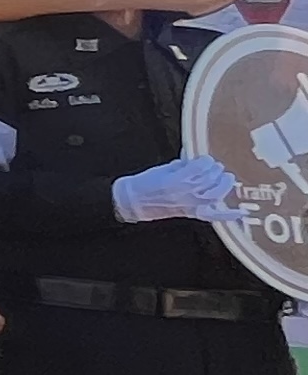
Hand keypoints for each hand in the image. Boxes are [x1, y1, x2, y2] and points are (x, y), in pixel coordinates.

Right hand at [113, 156, 242, 223]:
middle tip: (213, 167)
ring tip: (225, 178)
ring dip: (224, 184)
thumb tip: (196, 158)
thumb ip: (184, 164)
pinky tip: (241, 212)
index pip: (202, 166)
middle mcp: (187, 192)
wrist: (133, 202)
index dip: (205, 160)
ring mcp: (192, 204)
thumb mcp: (164, 169)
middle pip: (211, 178)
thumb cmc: (144, 184)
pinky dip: (229, 215)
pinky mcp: (193, 213)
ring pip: (217, 193)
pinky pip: (215, 216)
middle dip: (215, 170)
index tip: (203, 159)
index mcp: (178, 179)